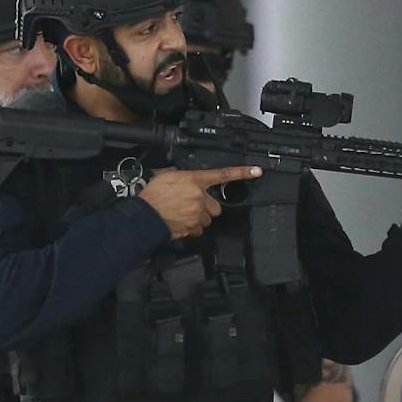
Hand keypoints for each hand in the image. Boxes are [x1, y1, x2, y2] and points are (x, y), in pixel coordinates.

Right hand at [139, 165, 261, 240]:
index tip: (256, 171)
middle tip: (194, 205)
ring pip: (207, 219)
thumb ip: (181, 176)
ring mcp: (197, 214)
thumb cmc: (152, 195)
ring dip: (200, 218)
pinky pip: (198, 230)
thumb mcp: (166, 176)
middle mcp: (199, 197)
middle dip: (208, 207)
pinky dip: (191, 228)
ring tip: (184, 215)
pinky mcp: (192, 228)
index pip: (223, 174)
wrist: (144, 216)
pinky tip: (180, 223)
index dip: (242, 172)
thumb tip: (183, 177)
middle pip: (216, 206)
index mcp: (195, 180)